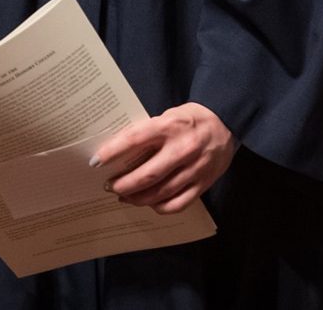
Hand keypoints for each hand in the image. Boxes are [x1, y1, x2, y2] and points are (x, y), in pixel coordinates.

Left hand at [92, 101, 236, 213]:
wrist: (227, 123)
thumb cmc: (190, 119)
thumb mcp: (168, 116)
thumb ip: (148, 133)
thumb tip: (118, 152)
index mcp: (169, 126)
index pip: (134, 140)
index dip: (112, 152)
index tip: (95, 162)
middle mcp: (182, 149)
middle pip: (146, 176)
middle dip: (122, 184)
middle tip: (108, 186)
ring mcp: (194, 169)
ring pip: (159, 194)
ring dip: (137, 198)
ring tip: (124, 196)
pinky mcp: (203, 184)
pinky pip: (177, 204)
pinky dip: (159, 207)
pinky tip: (150, 203)